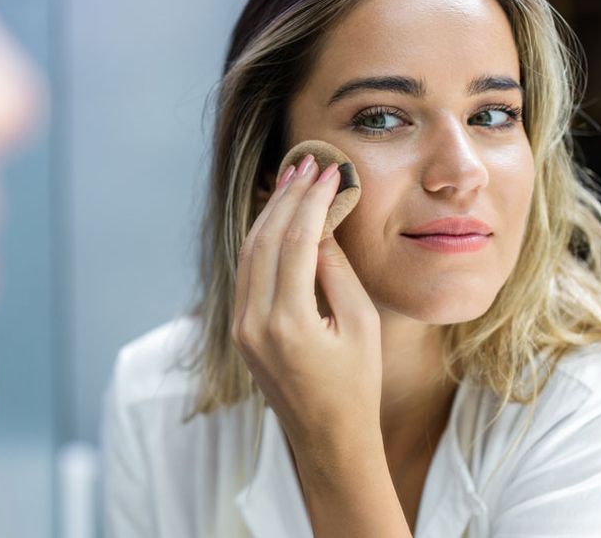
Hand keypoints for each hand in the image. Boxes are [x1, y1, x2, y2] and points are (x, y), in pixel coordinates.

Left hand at [231, 154, 382, 452]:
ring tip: (292, 178)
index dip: (311, 201)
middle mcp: (254, 323)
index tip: (327, 171)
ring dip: (270, 212)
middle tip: (307, 162)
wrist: (327, 438)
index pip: (294, 242)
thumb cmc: (357, 384)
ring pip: (249, 252)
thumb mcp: (360, 323)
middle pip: (264, 240)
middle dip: (287, 196)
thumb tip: (319, 222)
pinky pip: (246, 272)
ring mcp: (241, 327)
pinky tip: (276, 216)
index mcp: (288, 324)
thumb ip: (334, 270)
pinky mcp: (240, 330)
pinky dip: (260, 239)